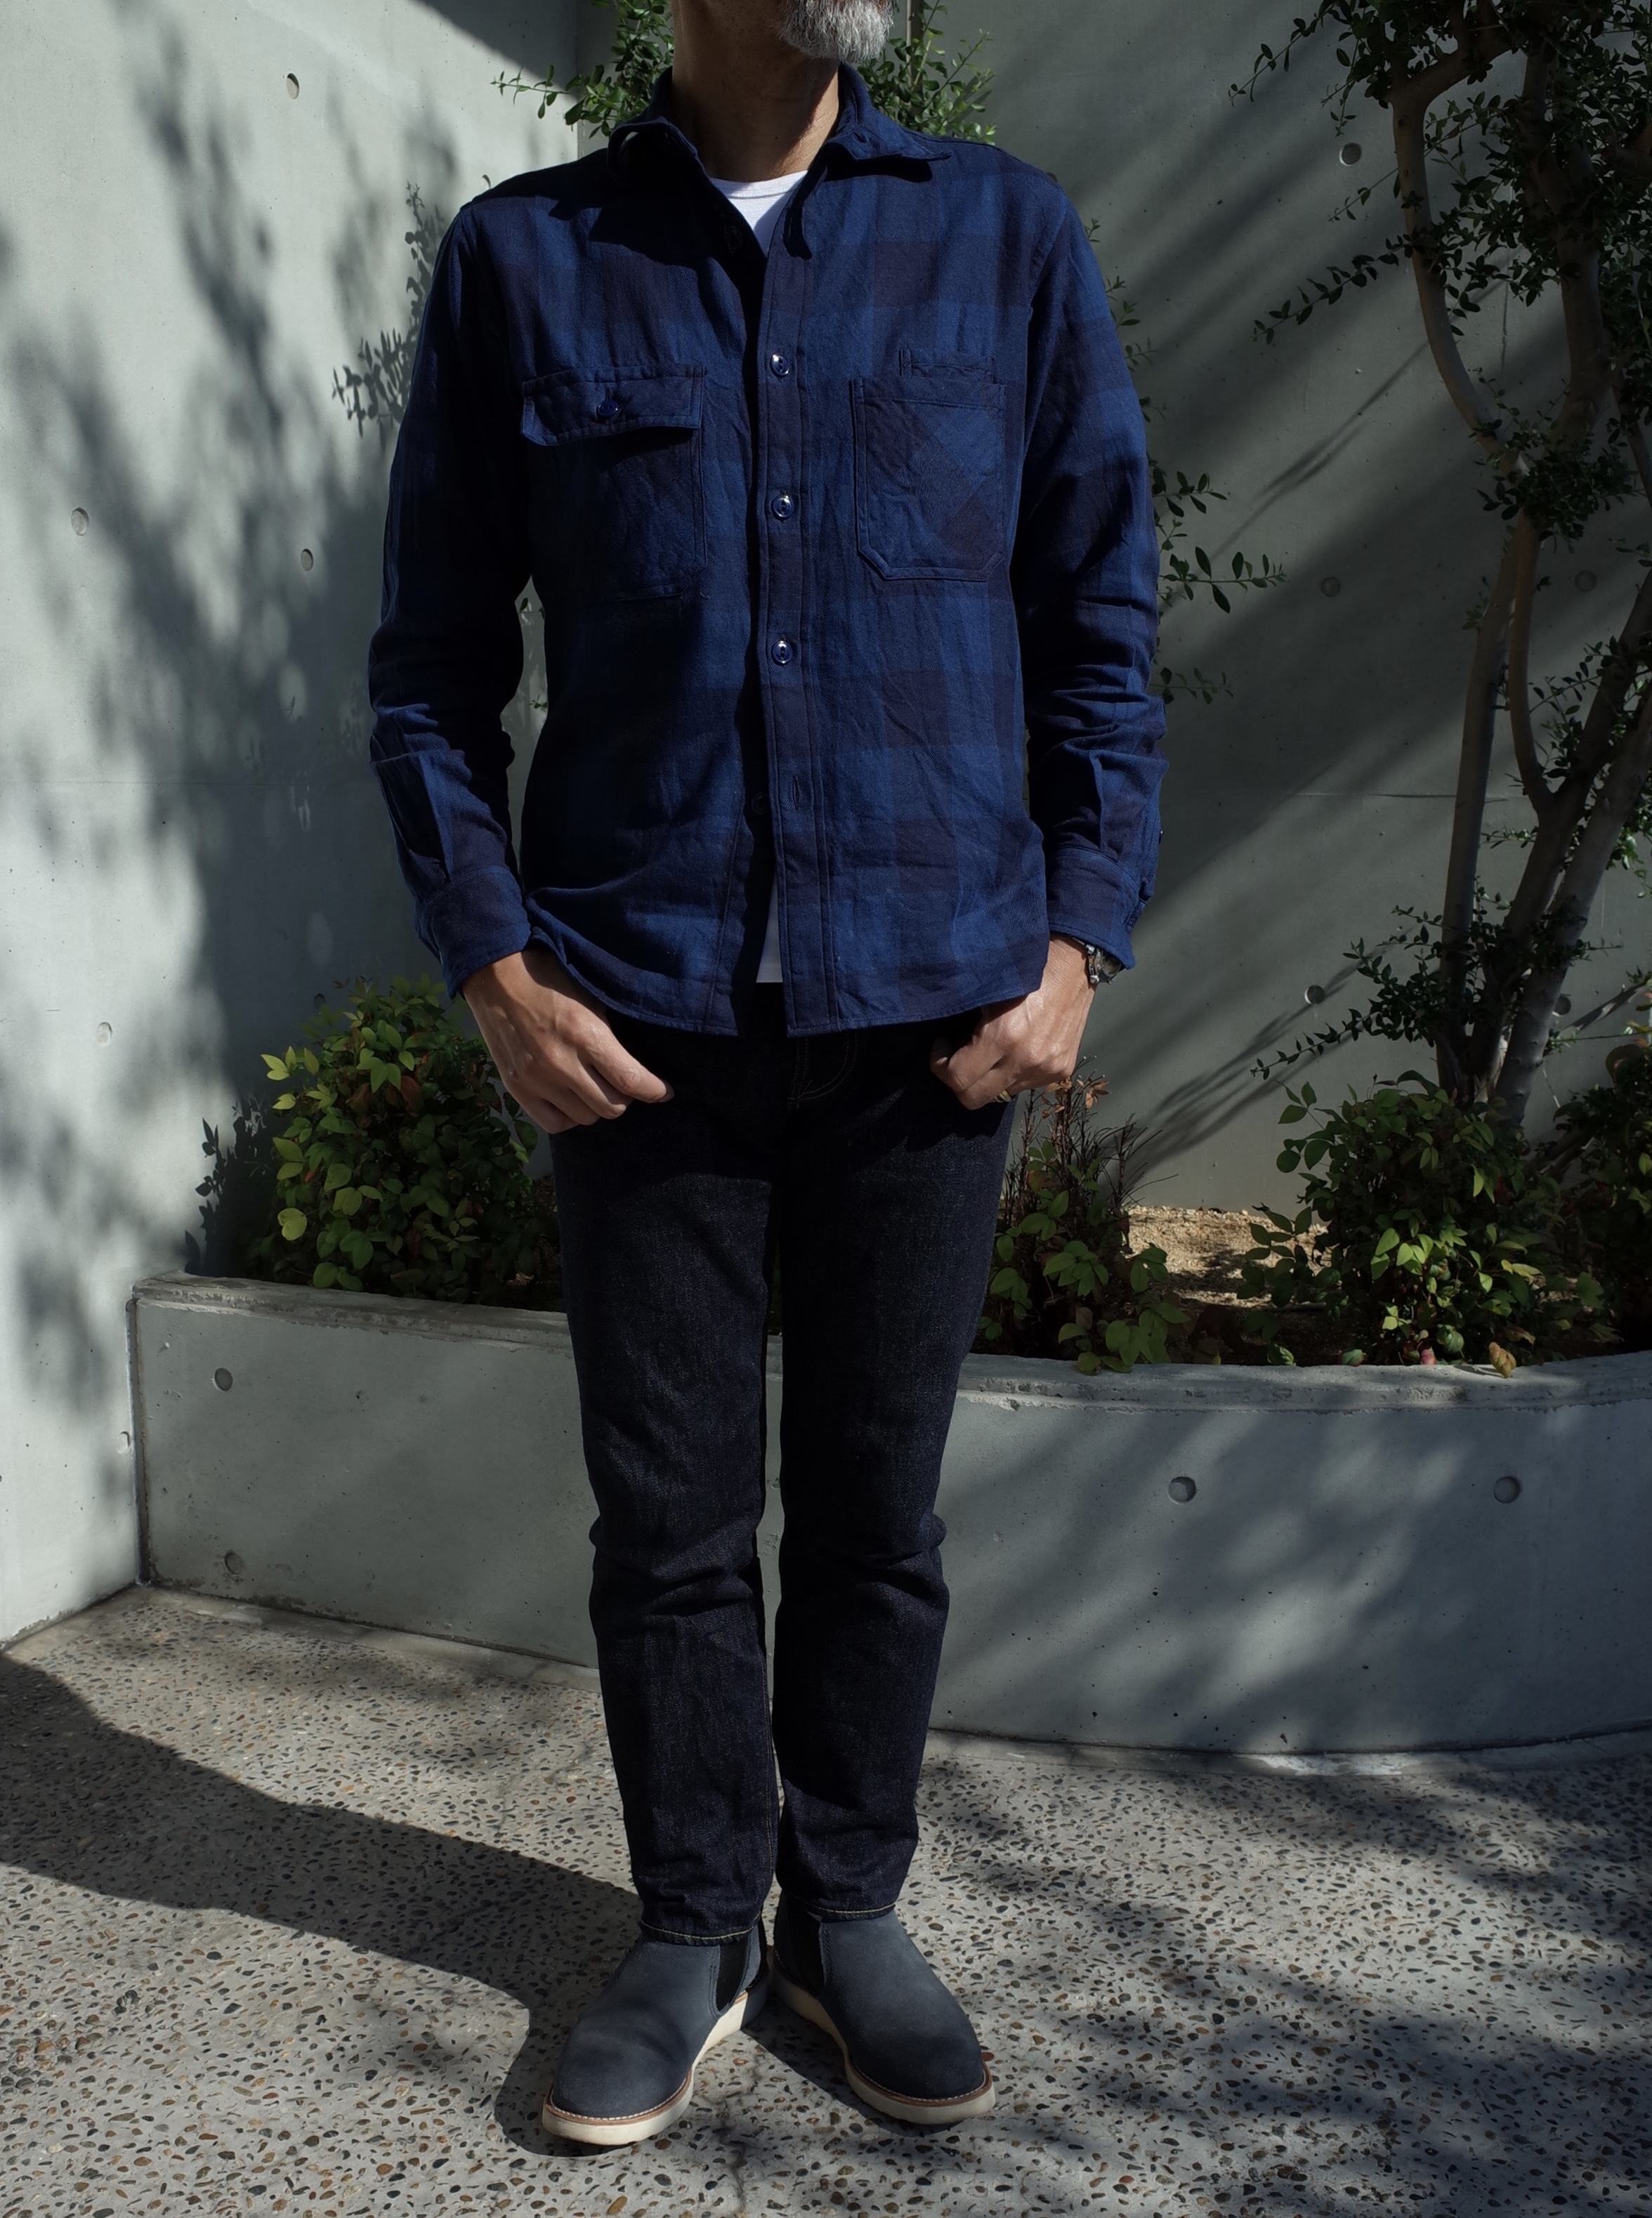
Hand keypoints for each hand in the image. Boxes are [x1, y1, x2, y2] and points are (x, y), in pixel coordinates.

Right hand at [462, 945, 671, 1134]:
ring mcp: (535, 1079)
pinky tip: (572, 1099)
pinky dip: (570, 1116)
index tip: (664, 1092)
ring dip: (598, 1105)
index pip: (631, 1081)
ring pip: (586, 1118)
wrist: (496, 976)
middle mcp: (560, 1062)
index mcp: (585, 1034)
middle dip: (627, 1097)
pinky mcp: (516, 1089)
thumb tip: (641, 1065)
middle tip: (624, 1083)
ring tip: (595, 1086)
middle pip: (612, 1107)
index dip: (655, 1091)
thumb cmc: (551, 979)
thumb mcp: (592, 998)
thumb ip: (614, 1035)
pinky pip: (555, 1124)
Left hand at [929, 937, 1094, 1110]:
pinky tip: (1017, 1048)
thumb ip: (968, 1028)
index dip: (940, 1066)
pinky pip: (1025, 1085)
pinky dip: (1014, 1072)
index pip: (958, 1079)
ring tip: (992, 1049)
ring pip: (1000, 1094)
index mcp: (1003, 1037)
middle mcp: (1026, 1061)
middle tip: (959, 1056)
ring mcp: (1046, 1069)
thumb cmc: (1024, 972)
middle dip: (959, 1081)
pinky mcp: (1061, 1071)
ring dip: (989, 1077)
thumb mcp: (987, 994)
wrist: (1074, 966)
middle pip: (975, 1099)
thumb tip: (951, 1049)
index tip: (942, 1046)